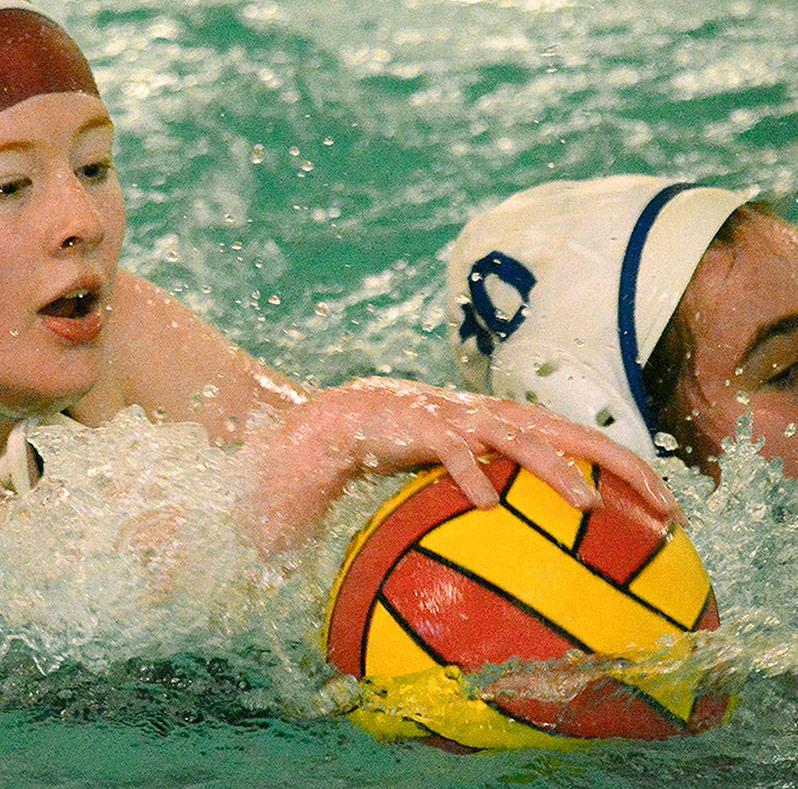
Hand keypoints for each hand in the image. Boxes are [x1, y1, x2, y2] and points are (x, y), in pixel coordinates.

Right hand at [249, 376, 678, 554]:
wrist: (329, 424)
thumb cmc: (387, 462)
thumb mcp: (441, 489)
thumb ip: (477, 514)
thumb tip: (514, 578)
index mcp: (501, 427)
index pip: (580, 443)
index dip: (628, 470)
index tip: (667, 511)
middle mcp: (486, 417)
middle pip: (569, 433)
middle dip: (621, 464)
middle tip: (663, 506)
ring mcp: (451, 417)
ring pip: (517, 436)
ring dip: (555, 467)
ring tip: (586, 503)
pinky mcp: (413, 422)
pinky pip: (447, 450)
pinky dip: (469, 473)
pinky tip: (486, 504)